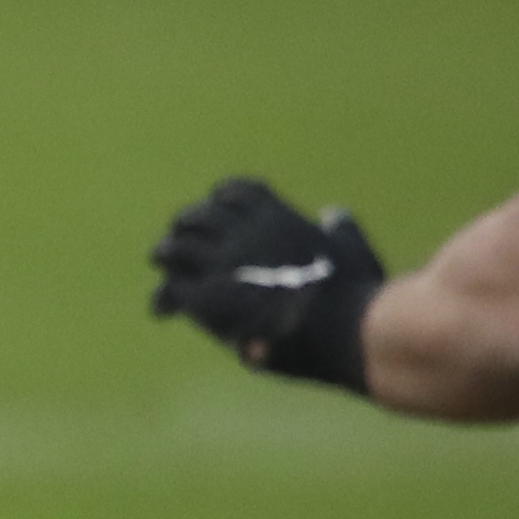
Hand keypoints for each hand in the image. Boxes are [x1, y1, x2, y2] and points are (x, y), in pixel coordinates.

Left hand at [147, 177, 380, 391]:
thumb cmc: (355, 294)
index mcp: (279, 217)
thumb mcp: (353, 251)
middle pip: (198, 217)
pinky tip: (164, 311)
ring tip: (162, 264)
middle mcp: (245, 233)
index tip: (215, 206)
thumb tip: (334, 212)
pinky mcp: (208, 298)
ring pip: (175, 248)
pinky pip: (171, 290)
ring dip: (166, 255)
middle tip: (179, 237)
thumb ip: (342, 229)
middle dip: (187, 225)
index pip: (237, 191)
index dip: (222, 197)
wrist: (342, 327)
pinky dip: (164, 299)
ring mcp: (223, 263)